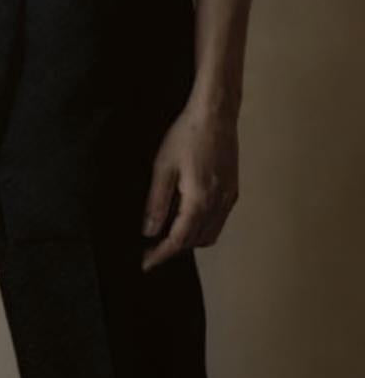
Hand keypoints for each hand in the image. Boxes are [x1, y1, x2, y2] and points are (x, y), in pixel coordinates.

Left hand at [139, 100, 238, 271]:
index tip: (145, 264)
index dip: (161, 255)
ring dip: (190, 240)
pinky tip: (188, 217)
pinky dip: (203, 227)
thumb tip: (149, 230)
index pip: (179, 240)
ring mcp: (229, 198)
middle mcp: (219, 204)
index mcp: (200, 200)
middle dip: (174, 249)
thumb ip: (156, 201)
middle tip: (152, 247)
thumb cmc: (187, 135)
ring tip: (168, 234)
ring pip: (210, 234)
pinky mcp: (233, 189)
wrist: (216, 113)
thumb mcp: (163, 166)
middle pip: (196, 241)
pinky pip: (219, 220)